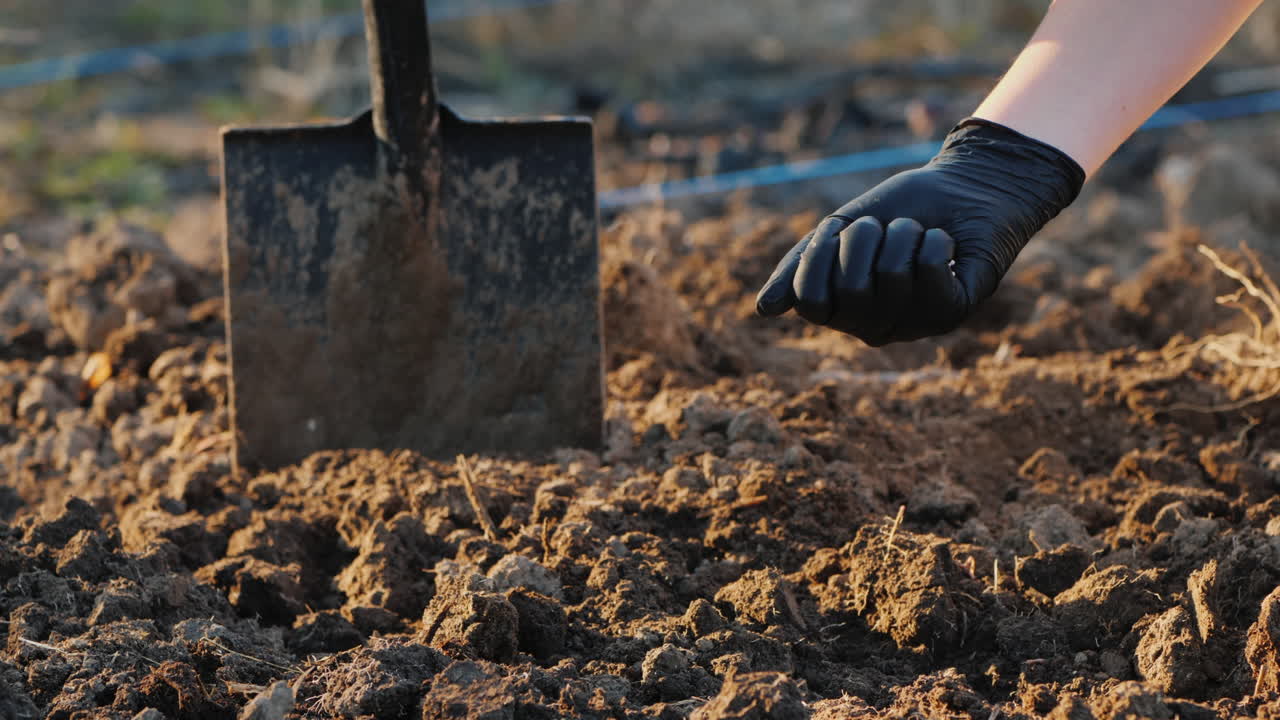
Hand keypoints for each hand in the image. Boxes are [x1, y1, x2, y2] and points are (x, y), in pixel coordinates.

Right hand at [755, 118, 1084, 345]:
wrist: (962, 187)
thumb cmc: (897, 211)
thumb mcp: (835, 231)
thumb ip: (798, 268)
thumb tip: (763, 310)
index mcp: (843, 313)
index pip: (812, 300)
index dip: (822, 255)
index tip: (842, 231)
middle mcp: (876, 328)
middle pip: (851, 289)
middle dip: (866, 238)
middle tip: (886, 229)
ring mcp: (916, 325)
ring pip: (892, 276)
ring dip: (904, 234)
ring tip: (918, 234)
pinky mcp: (955, 311)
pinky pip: (929, 272)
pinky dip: (934, 241)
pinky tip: (945, 244)